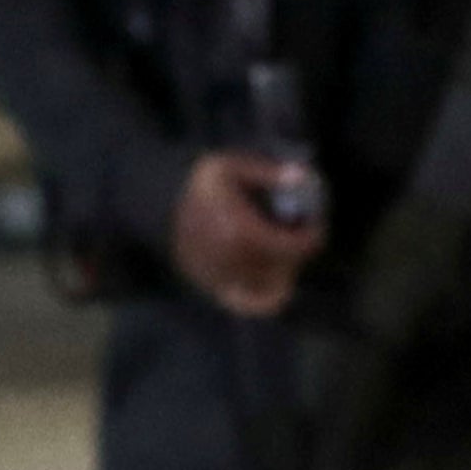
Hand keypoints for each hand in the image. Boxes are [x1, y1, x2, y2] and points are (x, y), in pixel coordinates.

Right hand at [171, 147, 321, 316]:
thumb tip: (303, 177)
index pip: (293, 247)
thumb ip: (268, 174)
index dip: (312, 235)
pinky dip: (263, 297)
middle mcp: (234, 262)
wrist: (155, 202)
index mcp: (243, 233)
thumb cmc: (197, 182)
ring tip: (283, 255)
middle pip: (284, 269)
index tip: (315, 223)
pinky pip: (246, 302)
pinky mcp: (211, 287)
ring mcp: (221, 279)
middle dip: (298, 253)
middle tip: (299, 235)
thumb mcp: (231, 167)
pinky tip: (270, 280)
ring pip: (267, 290)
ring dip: (283, 274)